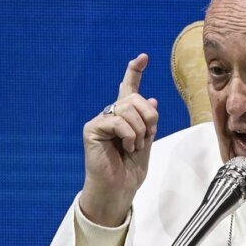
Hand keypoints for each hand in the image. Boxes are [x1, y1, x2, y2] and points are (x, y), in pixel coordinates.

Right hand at [79, 54, 158, 226]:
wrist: (119, 189)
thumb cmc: (131, 169)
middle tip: (147, 137)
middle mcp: (111, 115)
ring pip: (128, 108)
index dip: (134, 71)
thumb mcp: (146, 142)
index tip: (143, 57)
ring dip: (140, 130)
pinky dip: (129, 135)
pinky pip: (117, 120)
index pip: (128, 88)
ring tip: (134, 146)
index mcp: (124, 116)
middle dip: (149, 117)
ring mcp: (100, 121)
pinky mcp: (92, 129)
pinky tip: (126, 147)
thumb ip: (148, 121)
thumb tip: (152, 100)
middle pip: (135, 98)